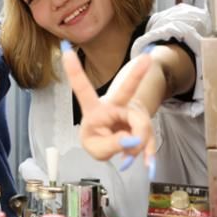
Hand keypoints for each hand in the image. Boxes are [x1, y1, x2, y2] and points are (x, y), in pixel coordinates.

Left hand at [61, 41, 155, 173]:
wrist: (115, 141)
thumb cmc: (98, 140)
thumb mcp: (96, 149)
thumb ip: (111, 145)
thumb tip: (131, 140)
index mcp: (93, 109)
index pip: (82, 89)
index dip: (74, 71)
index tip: (66, 52)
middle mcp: (113, 105)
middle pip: (125, 90)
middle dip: (136, 75)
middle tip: (147, 59)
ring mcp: (131, 111)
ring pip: (141, 126)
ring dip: (137, 146)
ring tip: (127, 155)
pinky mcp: (144, 120)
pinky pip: (150, 138)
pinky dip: (148, 153)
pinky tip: (148, 164)